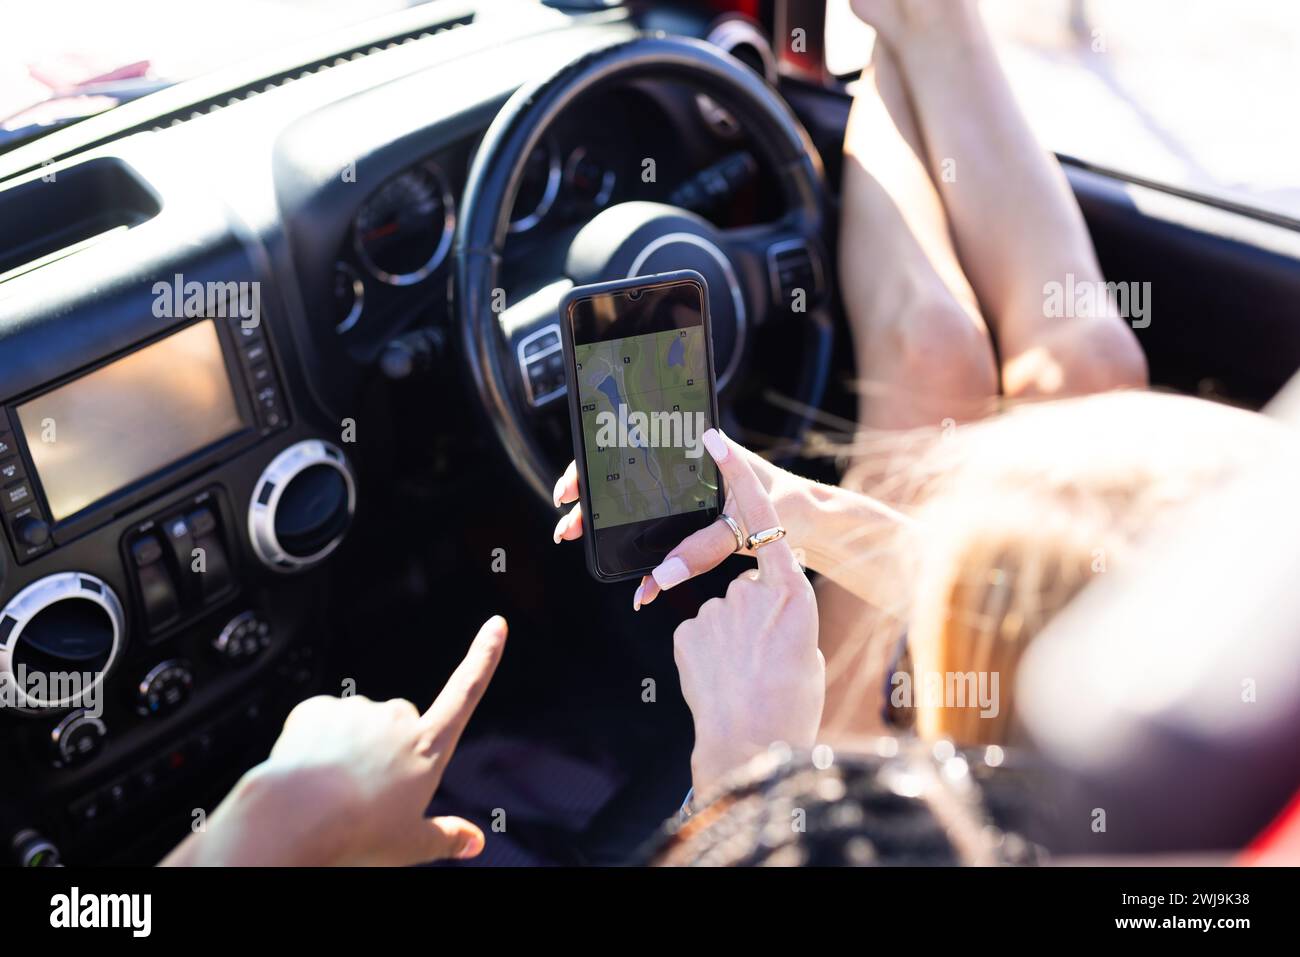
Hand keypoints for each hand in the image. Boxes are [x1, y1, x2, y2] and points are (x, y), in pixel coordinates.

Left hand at [163, 616, 507, 866]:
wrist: (295, 821)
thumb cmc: (357, 835)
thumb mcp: (411, 844)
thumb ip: (447, 837)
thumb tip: (475, 841)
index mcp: (428, 748)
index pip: (465, 693)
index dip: (484, 658)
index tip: (496, 625)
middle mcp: (397, 719)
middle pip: (399, 723)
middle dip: (385, 746)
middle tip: (365, 791)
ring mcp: (358, 711)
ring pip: (356, 725)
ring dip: (347, 747)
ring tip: (331, 790)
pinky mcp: (318, 709)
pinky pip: (319, 723)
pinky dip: (314, 744)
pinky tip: (308, 773)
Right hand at [551, 433, 814, 609]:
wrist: (810, 521)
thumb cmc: (785, 505)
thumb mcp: (747, 523)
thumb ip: (707, 547)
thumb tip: (663, 574)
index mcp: (694, 451)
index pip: (633, 445)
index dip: (596, 462)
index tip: (575, 485)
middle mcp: (684, 468)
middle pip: (622, 474)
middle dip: (587, 495)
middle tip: (567, 518)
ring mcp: (684, 493)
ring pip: (632, 502)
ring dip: (600, 519)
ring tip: (573, 533)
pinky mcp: (691, 519)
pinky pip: (654, 531)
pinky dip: (637, 550)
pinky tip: (633, 575)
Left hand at [672, 430, 823, 794]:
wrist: (755, 745)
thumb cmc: (791, 699)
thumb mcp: (803, 642)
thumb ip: (783, 607)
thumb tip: (764, 599)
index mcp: (793, 592)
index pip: (764, 519)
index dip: (738, 477)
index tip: (713, 438)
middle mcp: (753, 592)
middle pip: (744, 583)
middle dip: (750, 615)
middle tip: (763, 656)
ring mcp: (716, 609)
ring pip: (719, 610)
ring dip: (729, 637)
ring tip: (744, 674)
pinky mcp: (687, 631)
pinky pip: (699, 631)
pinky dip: (709, 651)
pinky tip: (722, 676)